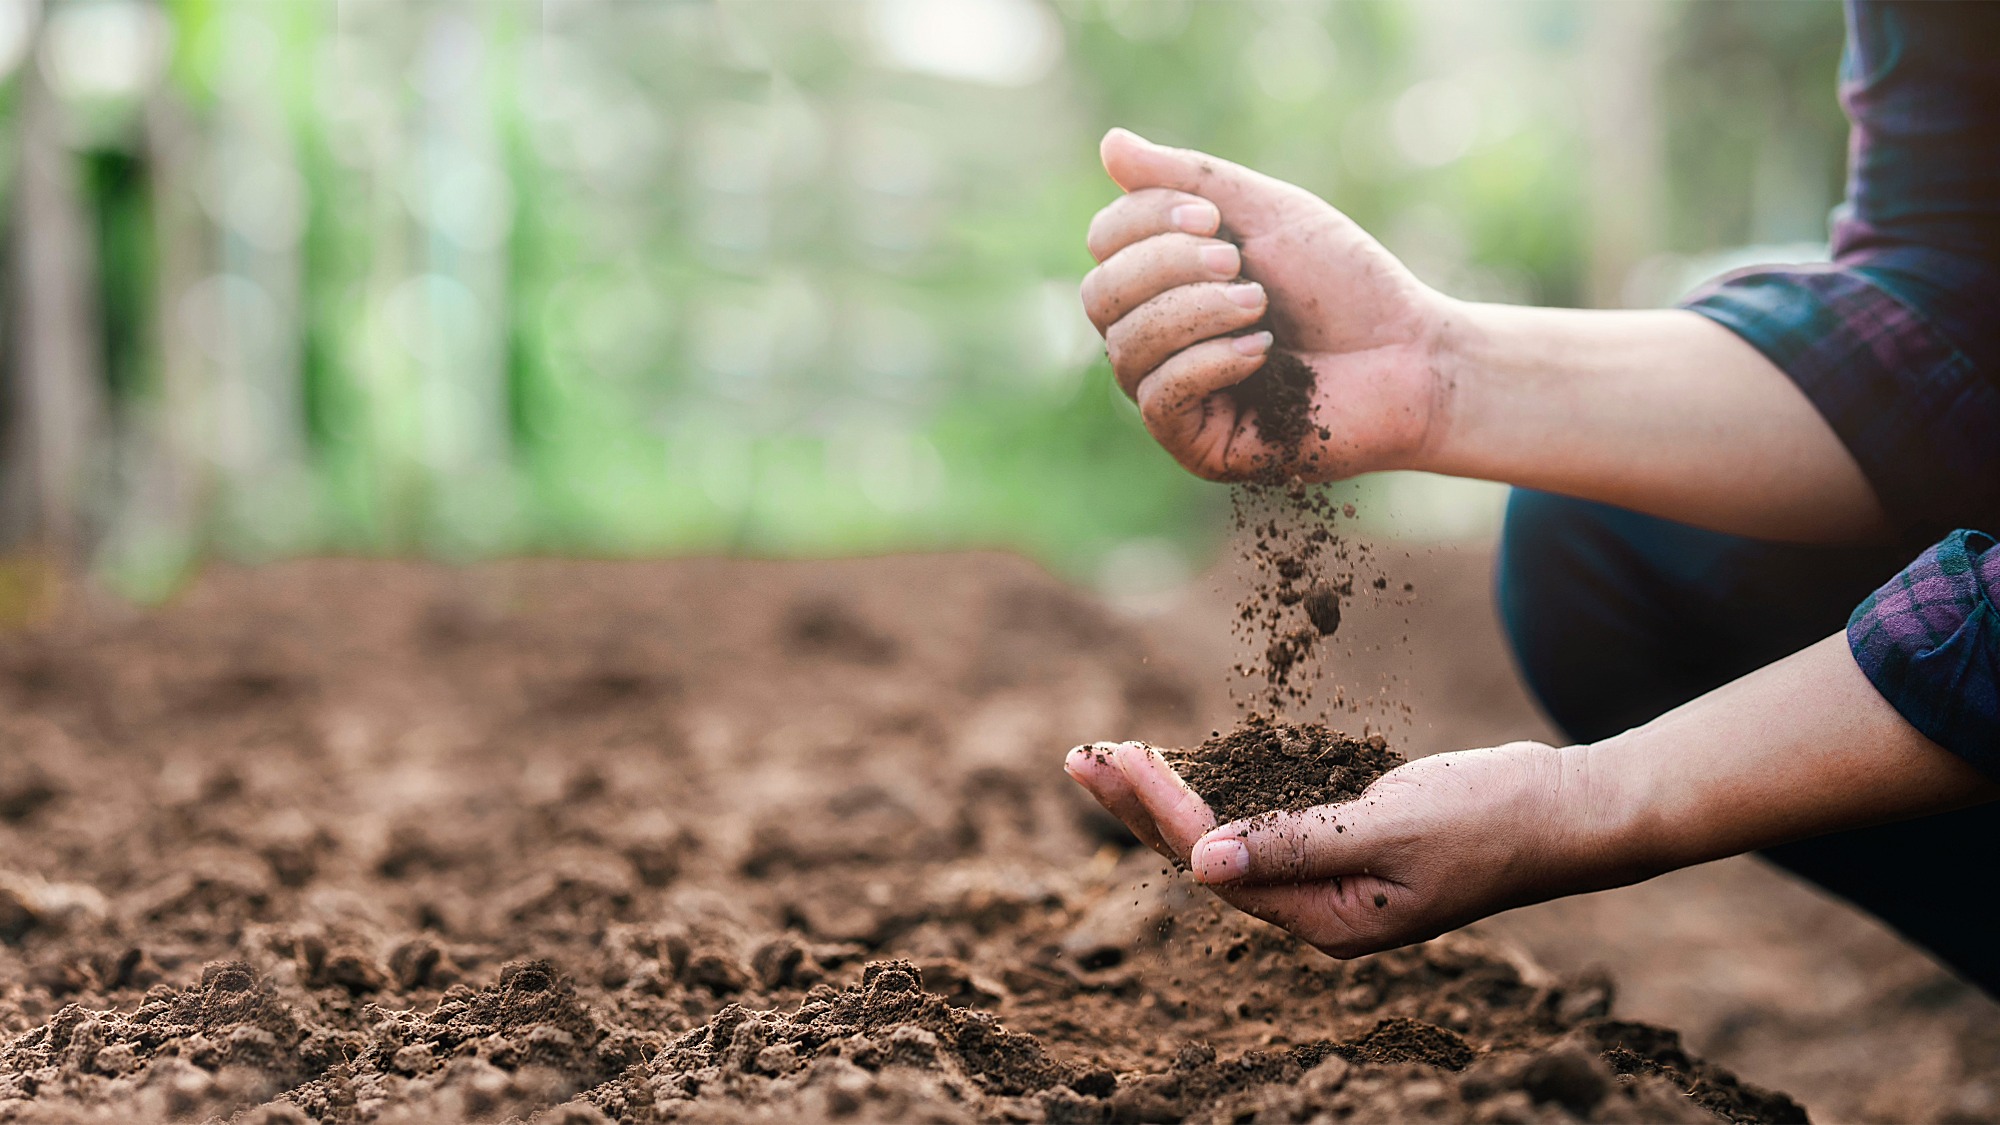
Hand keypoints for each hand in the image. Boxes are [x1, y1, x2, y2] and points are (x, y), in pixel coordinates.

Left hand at [1062, 739, 1634, 957]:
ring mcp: (1330, 880)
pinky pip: (1260, 824)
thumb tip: (1202, 863)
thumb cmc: (1493, 817)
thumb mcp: (1393, 828)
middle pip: (1204, 859)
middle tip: (1079, 755)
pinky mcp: (1343, 846)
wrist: (1569, 810)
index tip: (1114, 758)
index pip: (1217, 864)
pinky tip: (1183, 771)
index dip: (1159, 811)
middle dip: (1138, 807)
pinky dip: (1217, 793)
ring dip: (1167, 799)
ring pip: (1225, 841)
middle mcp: (1318, 910)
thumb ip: (1298, 844)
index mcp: (1328, 921)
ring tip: (1108, 759)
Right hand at [1080, 128, 1450, 481]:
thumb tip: (1109, 145)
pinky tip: (1260, 350)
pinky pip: (1159, 399)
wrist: (1412, 355)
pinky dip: (1206, 362)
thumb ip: (1190, 179)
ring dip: (1195, 312)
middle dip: (1165, 267)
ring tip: (1259, 306)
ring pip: (1126, 347)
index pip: (1105, 244)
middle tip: (1237, 262)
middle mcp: (1157, 338)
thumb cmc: (1346, 284)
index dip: (1143, 221)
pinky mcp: (1198, 445)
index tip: (1213, 218)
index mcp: (1166, 281)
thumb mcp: (1267, 213)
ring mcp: (1173, 395)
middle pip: (1100, 296)